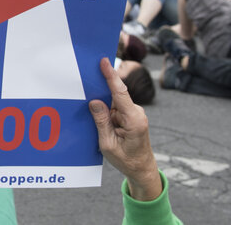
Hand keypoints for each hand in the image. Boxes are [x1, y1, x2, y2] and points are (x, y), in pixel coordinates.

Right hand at [89, 58, 161, 200]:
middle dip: (101, 91)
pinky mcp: (131, 116)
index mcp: (134, 119)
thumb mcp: (108, 144)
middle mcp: (136, 113)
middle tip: (88, 86)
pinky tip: (102, 124)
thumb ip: (101, 122)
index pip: (120, 93)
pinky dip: (106, 112)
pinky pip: (115, 109)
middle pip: (115, 95)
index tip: (104, 61)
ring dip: (103, 107)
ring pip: (113, 103)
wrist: (142, 169)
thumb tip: (94, 101)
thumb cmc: (126, 159)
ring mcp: (134, 114)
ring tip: (99, 122)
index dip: (111, 76)